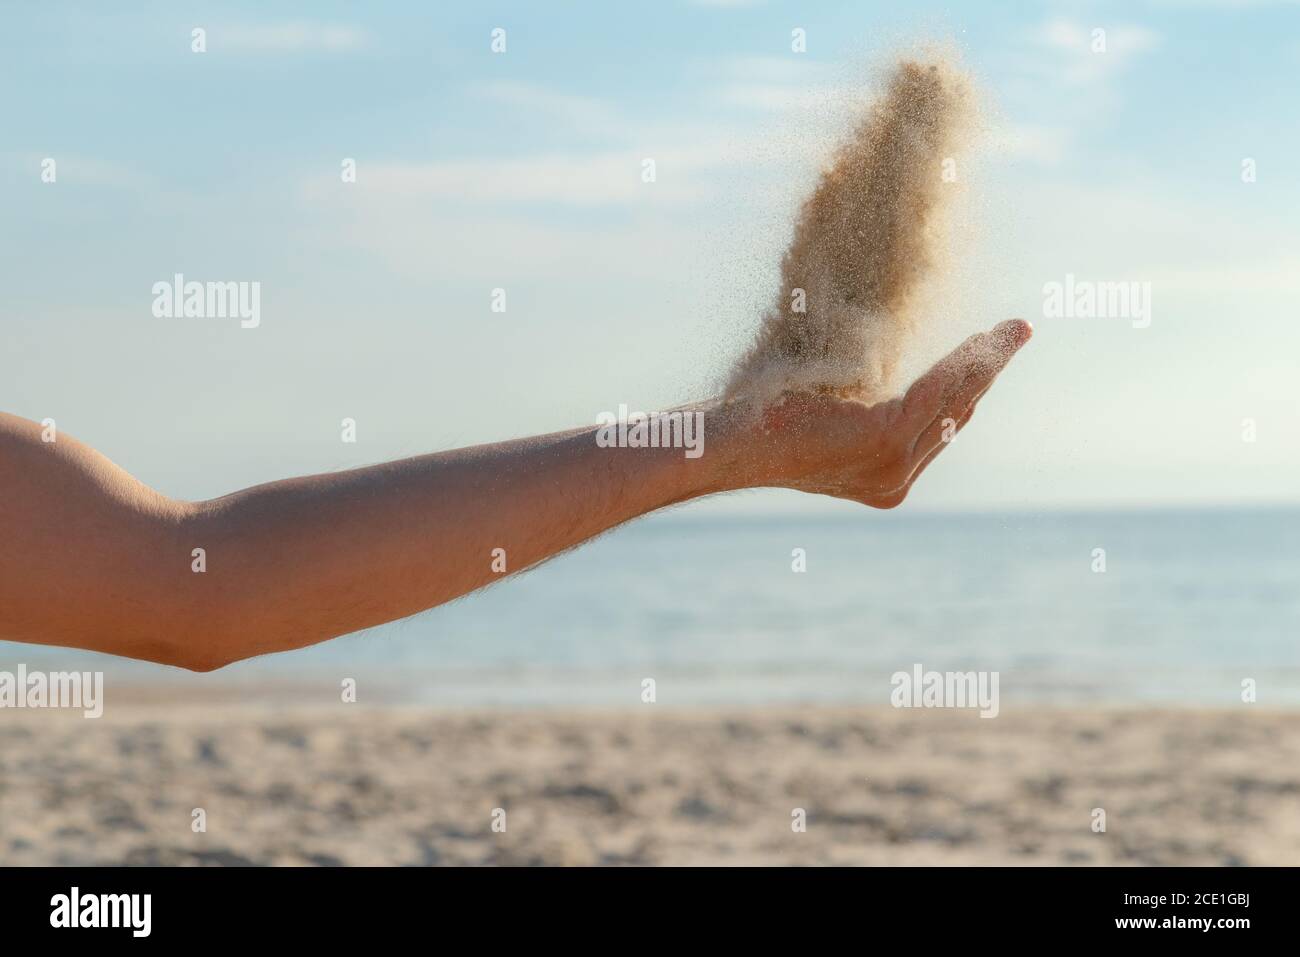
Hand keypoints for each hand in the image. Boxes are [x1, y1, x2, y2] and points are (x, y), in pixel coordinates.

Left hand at [732, 319, 1032, 506]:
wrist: (728, 443)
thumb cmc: (764, 421)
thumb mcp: (830, 415)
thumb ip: (866, 407)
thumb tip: (886, 370)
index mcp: (883, 478)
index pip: (938, 428)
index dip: (969, 387)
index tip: (990, 353)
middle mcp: (894, 481)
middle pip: (955, 414)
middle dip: (988, 370)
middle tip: (1016, 332)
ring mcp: (890, 466)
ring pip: (952, 402)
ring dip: (987, 362)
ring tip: (1016, 330)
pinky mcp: (882, 441)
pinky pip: (934, 392)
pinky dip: (961, 363)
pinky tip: (982, 341)